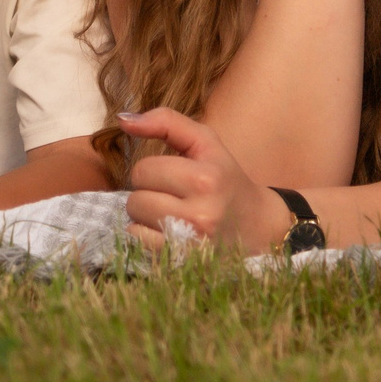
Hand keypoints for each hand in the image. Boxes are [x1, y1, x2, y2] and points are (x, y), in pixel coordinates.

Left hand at [117, 107, 296, 253]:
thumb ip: (167, 122)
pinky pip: (139, 242)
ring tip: (172, 213)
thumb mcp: (205, 142)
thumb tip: (123, 119)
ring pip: (134, 221)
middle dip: (148, 193)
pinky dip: (148, 235)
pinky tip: (170, 231)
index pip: (143, 170)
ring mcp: (191, 243)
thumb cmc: (225, 178)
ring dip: (146, 215)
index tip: (174, 176)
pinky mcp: (182, 261)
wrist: (257, 226)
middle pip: (135, 198)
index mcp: (206, 177)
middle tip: (174, 195)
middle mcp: (200, 212)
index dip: (154, 170)